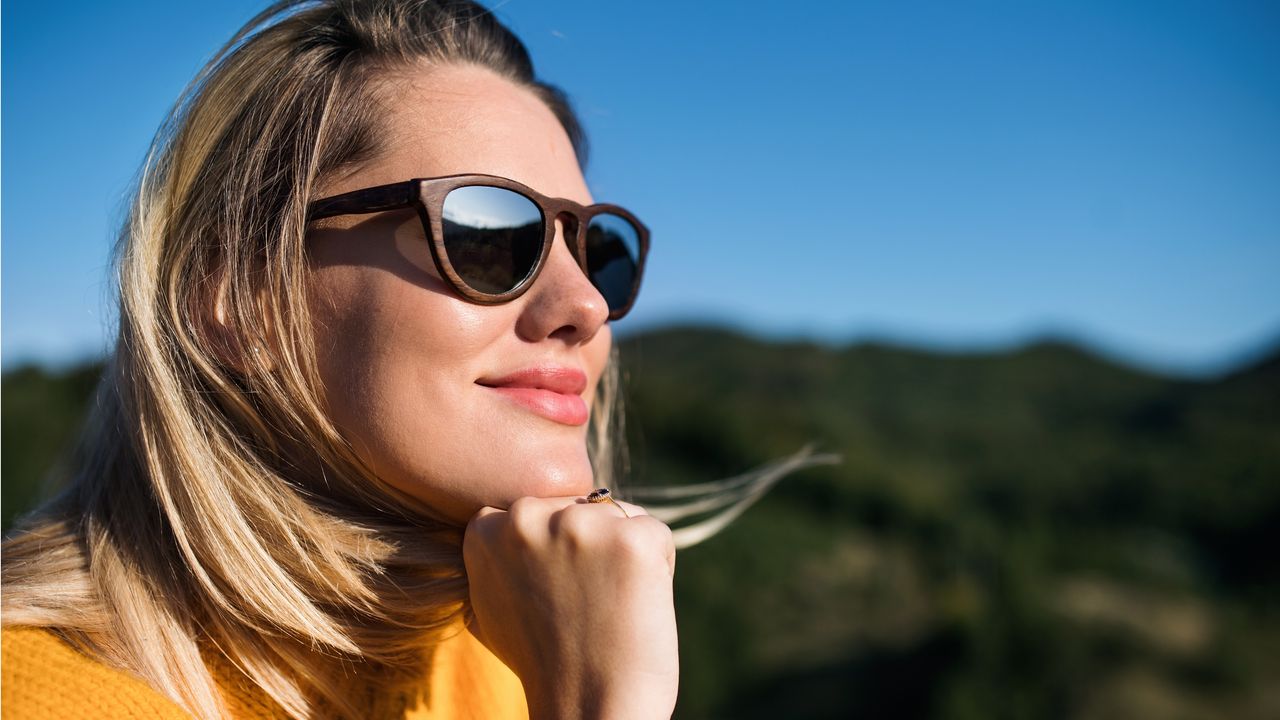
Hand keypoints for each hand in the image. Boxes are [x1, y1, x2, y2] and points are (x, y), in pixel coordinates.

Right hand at [463, 495, 677, 719]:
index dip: (554, 553)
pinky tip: (634, 605)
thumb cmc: (543, 663)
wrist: (584, 707)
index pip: (538, 510)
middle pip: (578, 507)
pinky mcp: (633, 538)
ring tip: (608, 605)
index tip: (554, 594)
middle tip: (584, 603)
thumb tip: (508, 519)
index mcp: (487, 528)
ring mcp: (581, 524)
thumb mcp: (492, 602)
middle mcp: (528, 515)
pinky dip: (657, 567)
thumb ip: (500, 554)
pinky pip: (655, 535)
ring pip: (618, 517)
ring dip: (621, 554)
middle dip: (589, 546)